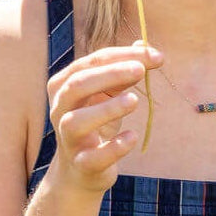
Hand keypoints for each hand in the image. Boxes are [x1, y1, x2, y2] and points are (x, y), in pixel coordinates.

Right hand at [46, 44, 162, 193]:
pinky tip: (132, 137)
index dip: (121, 56)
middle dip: (109, 74)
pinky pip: (94, 157)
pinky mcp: (82, 164)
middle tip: (141, 70)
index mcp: (63, 85)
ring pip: (77, 121)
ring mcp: (68, 138)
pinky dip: (114, 147)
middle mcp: (60, 109)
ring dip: (107, 109)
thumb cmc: (96, 123)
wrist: (82, 169)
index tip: (155, 56)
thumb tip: (145, 46)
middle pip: (77, 85)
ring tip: (135, 101)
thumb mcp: (108, 94)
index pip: (90, 63)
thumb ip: (124, 71)